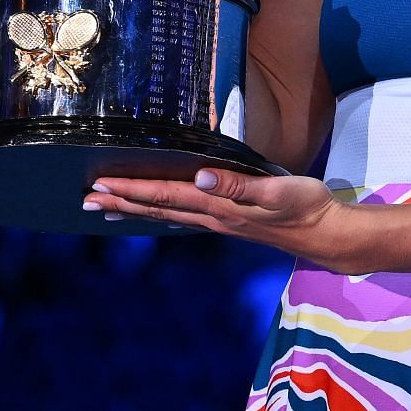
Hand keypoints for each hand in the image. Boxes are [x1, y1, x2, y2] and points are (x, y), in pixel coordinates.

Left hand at [82, 169, 355, 270]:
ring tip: (105, 208)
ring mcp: (220, 222)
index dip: (132, 189)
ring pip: (166, 214)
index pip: (166, 195)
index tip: (99, 186)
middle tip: (85, 198)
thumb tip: (199, 177)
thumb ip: (238, 184)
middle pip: (157, 208)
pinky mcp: (230, 221)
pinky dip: (160, 213)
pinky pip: (183, 216)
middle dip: (121, 201)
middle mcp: (213, 217)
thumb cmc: (305, 206)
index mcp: (219, 207)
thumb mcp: (276, 191)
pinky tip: (155, 213)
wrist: (325, 233)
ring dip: (134, 209)